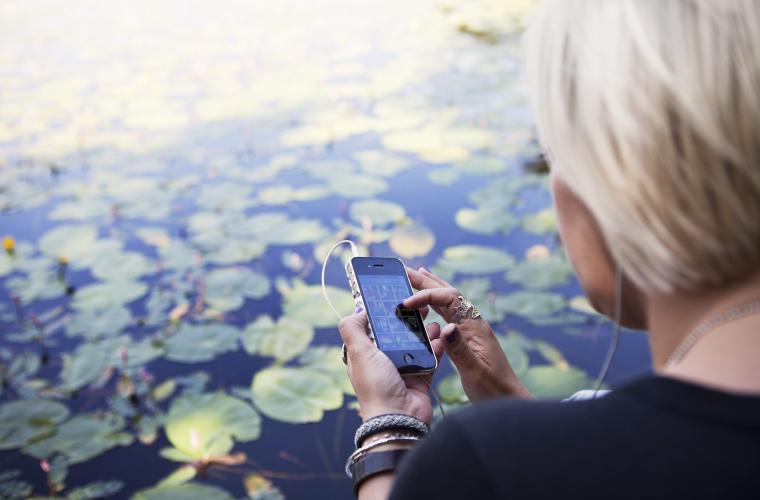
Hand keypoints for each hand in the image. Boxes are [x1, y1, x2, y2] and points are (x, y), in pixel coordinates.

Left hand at [338, 308, 444, 425]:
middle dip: (408, 321)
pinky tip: (441, 337)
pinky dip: (436, 348)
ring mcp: (402, 370)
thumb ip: (352, 329)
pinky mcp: (420, 378)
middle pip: (397, 334)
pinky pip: (430, 358)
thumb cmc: (376, 386)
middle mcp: (383, 362)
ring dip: (425, 333)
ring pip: (415, 344)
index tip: (394, 300)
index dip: (382, 315)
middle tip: (420, 307)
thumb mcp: (359, 353)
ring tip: (433, 322)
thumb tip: (357, 310)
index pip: (372, 329)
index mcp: (365, 356)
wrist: (399, 418)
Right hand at [405, 267, 530, 400]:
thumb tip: (446, 326)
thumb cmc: (494, 390)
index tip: (406, 302)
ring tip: (415, 276)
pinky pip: (449, 314)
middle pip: (448, 293)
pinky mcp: (467, 338)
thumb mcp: (475, 372)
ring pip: (449, 301)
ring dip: (431, 288)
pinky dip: (436, 304)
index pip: (449, 299)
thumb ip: (460, 349)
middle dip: (427, 281)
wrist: (509, 401)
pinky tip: (429, 303)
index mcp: (475, 327)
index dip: (426, 296)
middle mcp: (473, 323)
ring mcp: (471, 330)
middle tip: (405, 269)